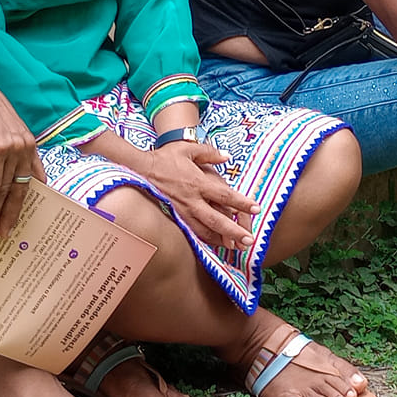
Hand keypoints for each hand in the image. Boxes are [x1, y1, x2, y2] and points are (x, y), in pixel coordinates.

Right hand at [0, 65, 41, 235]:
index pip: (33, 177)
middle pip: (20, 189)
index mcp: (27, 144)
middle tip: (4, 233)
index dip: (28, 198)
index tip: (22, 216)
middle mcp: (24, 148)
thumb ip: (3, 149)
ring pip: (4, 189)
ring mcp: (12, 149)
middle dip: (11, 214)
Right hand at [140, 139, 258, 252]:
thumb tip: (227, 157)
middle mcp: (192, 200)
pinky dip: (205, 239)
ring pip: (204, 230)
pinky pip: (192, 231)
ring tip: (236, 247)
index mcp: (198, 183)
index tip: (256, 208)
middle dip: (234, 231)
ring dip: (221, 240)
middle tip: (250, 240)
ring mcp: (182, 210)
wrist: (140, 168)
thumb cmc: (165, 157)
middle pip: (217, 219)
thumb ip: (209, 153)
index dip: (242, 203)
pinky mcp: (175, 216)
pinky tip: (215, 243)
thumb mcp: (188, 149)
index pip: (225, 195)